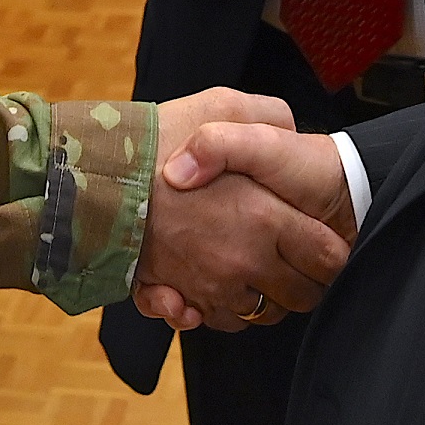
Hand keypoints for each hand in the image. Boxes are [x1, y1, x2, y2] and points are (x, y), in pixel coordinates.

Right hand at [133, 90, 352, 330]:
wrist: (91, 175)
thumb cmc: (159, 138)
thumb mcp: (222, 106)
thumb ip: (266, 115)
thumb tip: (288, 127)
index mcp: (265, 218)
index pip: (326, 258)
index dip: (333, 254)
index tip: (330, 247)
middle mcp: (243, 260)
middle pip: (298, 296)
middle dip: (305, 285)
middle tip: (299, 266)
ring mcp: (210, 283)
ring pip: (257, 313)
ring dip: (262, 301)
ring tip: (258, 277)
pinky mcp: (179, 294)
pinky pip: (211, 319)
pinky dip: (213, 312)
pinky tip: (213, 289)